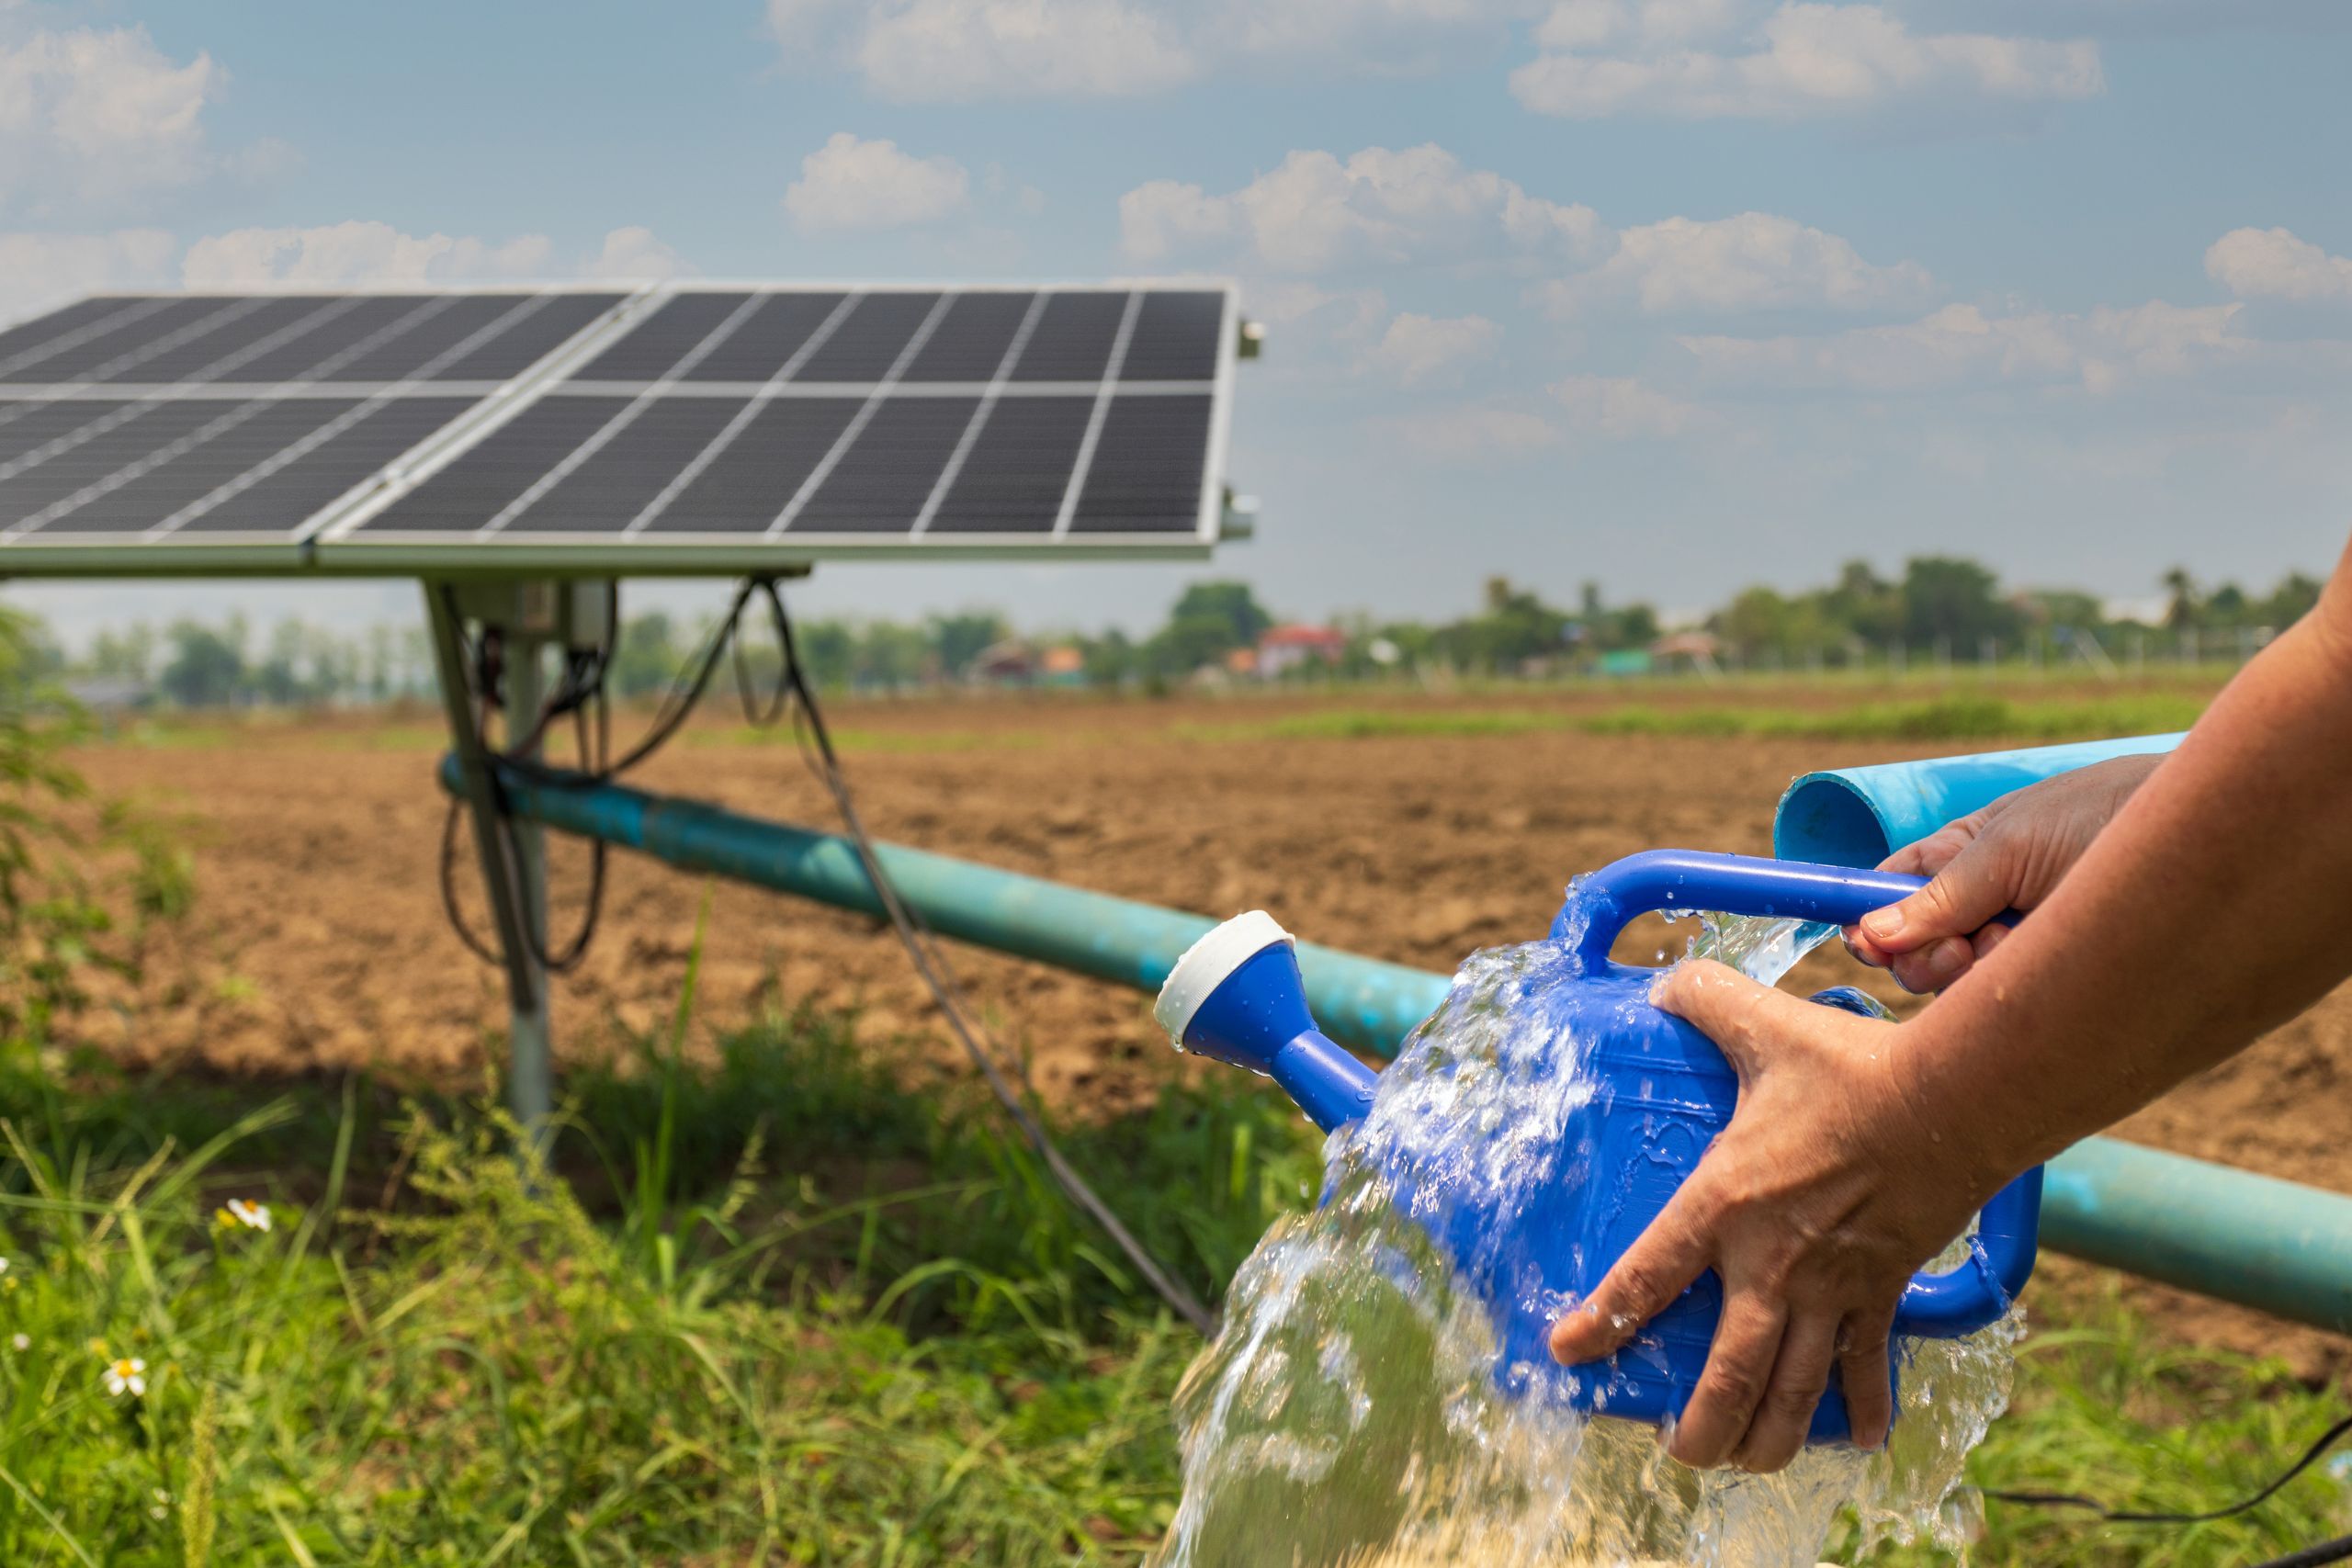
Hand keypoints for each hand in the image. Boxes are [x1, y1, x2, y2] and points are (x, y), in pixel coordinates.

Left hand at [1545, 960, 1998, 1472]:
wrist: (1951, 1101)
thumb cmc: (1850, 1068)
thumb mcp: (1762, 1023)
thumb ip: (1702, 999)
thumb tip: (1660, 985)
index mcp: (1724, 1203)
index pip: (1646, 1276)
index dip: (1602, 1322)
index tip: (1567, 1354)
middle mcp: (1772, 1262)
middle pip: (1728, 1373)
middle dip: (1699, 1426)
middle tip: (1676, 1451)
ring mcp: (1831, 1286)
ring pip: (1793, 1387)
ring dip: (1768, 1436)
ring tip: (1744, 1463)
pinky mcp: (1883, 1290)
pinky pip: (1867, 1364)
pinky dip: (1864, 1406)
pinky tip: (1859, 1439)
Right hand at [1845, 753, 2163, 992]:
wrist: (2203, 836)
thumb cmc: (2103, 816)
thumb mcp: (2009, 845)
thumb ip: (1939, 893)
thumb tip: (1866, 933)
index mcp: (1958, 859)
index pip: (1889, 895)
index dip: (1869, 921)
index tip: (1866, 943)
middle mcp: (1981, 906)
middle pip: (1911, 953)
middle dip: (1921, 957)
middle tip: (1962, 948)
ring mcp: (2016, 946)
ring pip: (1953, 986)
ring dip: (1969, 972)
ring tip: (2013, 944)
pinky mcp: (2050, 981)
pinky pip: (2002, 1003)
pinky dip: (2008, 989)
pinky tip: (2039, 963)